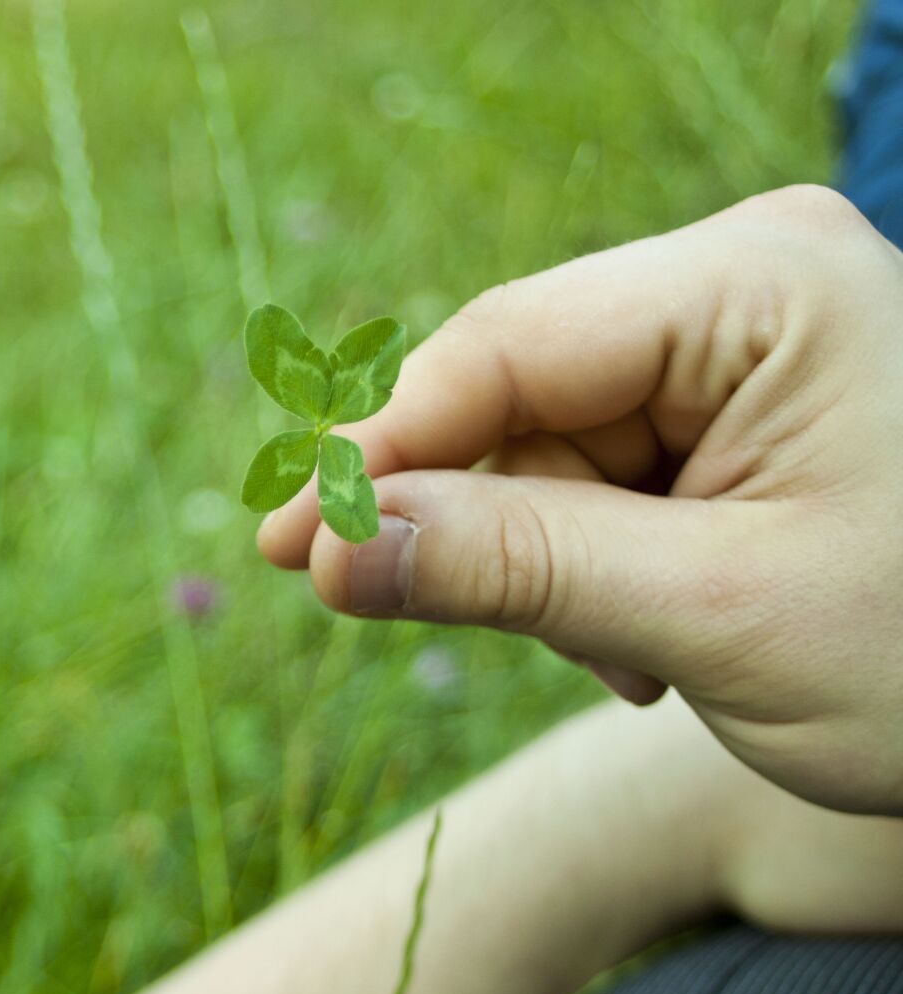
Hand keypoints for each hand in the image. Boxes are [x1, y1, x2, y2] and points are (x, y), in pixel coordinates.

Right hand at [260, 186, 902, 813]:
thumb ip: (514, 567)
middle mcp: (740, 286)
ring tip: (645, 660)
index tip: (286, 547)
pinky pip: (597, 479)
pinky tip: (662, 638)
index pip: (504, 348)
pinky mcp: (732, 408)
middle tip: (517, 640)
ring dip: (556, 570)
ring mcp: (737, 346)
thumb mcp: (719, 615)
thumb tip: (329, 546)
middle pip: (518, 401)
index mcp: (757, 282)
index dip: (379, 455)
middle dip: (494, 530)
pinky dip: (598, 569)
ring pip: (546, 454)